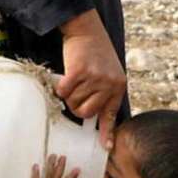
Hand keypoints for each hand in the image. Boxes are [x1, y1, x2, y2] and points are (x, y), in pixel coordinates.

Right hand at [57, 9, 126, 150]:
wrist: (87, 30)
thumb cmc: (95, 54)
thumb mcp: (109, 74)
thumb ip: (104, 94)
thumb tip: (93, 119)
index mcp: (118, 87)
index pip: (110, 115)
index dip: (107, 133)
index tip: (106, 148)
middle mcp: (109, 84)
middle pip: (85, 113)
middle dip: (76, 106)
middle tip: (76, 93)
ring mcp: (94, 78)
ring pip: (73, 102)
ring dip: (68, 94)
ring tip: (74, 79)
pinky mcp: (79, 71)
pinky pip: (64, 91)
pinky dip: (60, 87)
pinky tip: (66, 76)